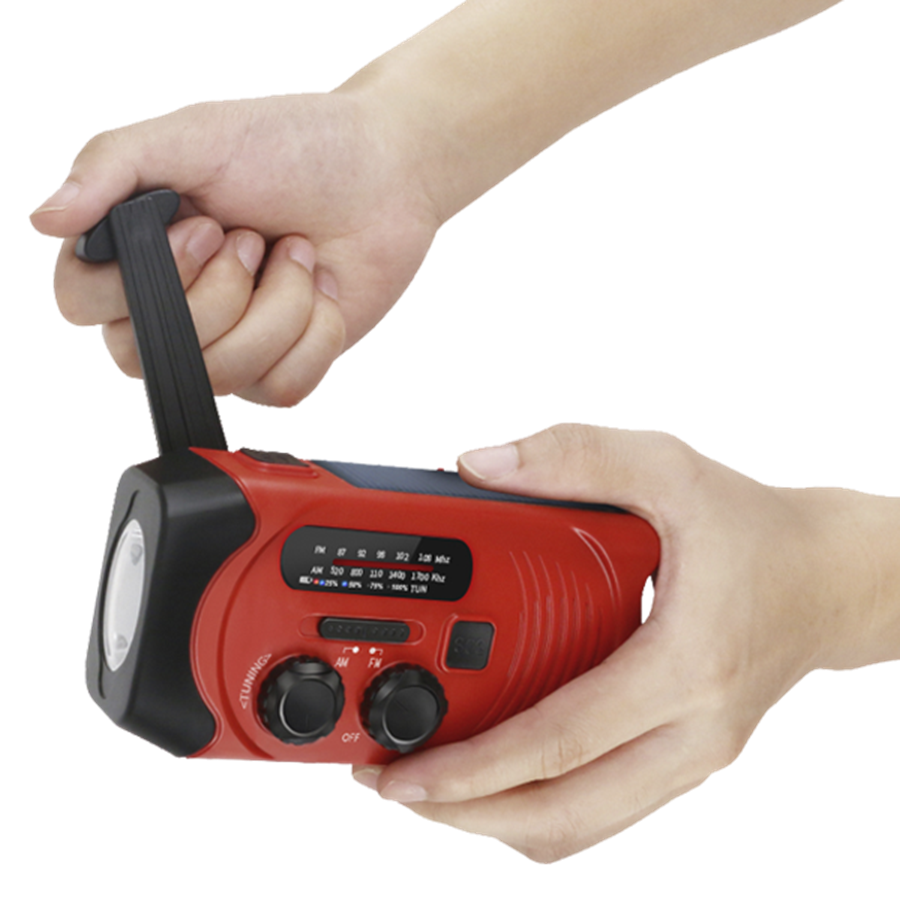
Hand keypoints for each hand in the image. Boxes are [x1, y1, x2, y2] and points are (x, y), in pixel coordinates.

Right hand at [28, 91, 440, 406]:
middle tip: (254, 237)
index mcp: (135, 249)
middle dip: (222, 293)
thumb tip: (45, 218)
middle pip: (153, 356)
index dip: (143, 282)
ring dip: (278, 305)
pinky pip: (282, 387)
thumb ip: (115, 165)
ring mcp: (229, 343)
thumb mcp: (196, 135)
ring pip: (226, 374)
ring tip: (295, 253)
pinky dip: (315, 334)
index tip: (202, 229)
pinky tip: (322, 289)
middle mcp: (173, 306)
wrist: (386, 174)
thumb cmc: (292, 145)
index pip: (83, 305)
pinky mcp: (281, 366)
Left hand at [350, 423, 897, 862]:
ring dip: (502, 817)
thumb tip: (484, 466)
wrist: (835, 578)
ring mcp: (690, 757)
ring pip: (581, 825)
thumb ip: (577, 458)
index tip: (408, 774)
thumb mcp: (670, 469)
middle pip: (562, 816)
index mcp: (683, 667)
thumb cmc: (757, 531)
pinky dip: (543, 801)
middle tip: (401, 787)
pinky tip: (506, 769)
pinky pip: (603, 805)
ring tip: (441, 786)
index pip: (561, 742)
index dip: (474, 767)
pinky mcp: (685, 758)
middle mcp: (689, 733)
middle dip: (469, 816)